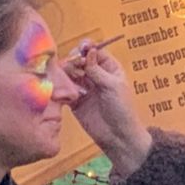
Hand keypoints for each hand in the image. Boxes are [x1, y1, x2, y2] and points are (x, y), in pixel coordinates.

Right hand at [64, 40, 152, 172]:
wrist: (117, 136)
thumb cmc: (122, 109)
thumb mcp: (112, 86)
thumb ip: (97, 69)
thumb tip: (88, 51)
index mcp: (109, 68)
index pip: (95, 51)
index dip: (86, 48)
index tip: (80, 49)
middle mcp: (96, 76)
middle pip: (80, 60)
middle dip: (75, 60)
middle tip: (73, 66)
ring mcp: (85, 88)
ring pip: (71, 74)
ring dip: (67, 72)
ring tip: (67, 77)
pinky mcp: (75, 101)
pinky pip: (65, 89)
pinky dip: (62, 86)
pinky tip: (62, 87)